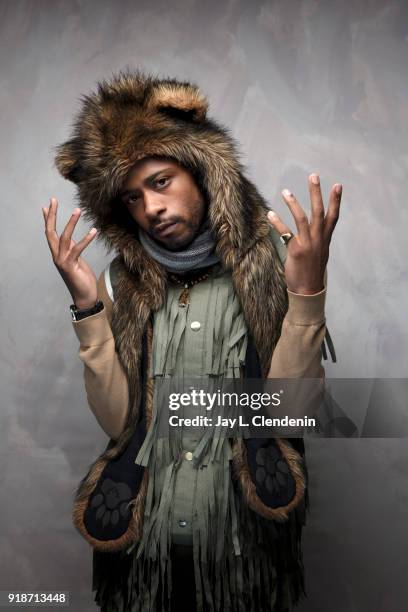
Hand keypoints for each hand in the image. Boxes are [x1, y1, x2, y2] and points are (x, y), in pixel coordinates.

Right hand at [42, 198, 98, 308]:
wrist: (84, 296)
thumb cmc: (82, 278)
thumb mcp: (76, 260)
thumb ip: (72, 249)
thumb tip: (70, 238)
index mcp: (58, 253)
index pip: (50, 233)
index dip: (48, 219)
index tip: (47, 206)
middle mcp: (57, 256)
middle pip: (51, 232)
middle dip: (52, 216)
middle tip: (53, 200)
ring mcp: (62, 261)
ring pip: (64, 238)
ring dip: (71, 223)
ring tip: (77, 210)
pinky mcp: (70, 266)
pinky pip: (78, 249)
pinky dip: (86, 239)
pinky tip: (93, 231)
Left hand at [267, 174, 341, 294]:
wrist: (309, 290)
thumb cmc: (312, 272)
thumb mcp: (320, 254)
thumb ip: (318, 240)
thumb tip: (316, 232)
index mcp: (325, 239)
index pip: (333, 217)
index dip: (336, 201)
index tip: (337, 185)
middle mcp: (318, 240)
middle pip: (319, 212)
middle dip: (316, 193)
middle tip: (313, 176)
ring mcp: (308, 245)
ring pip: (302, 219)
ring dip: (294, 204)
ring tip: (286, 191)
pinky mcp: (296, 251)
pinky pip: (285, 234)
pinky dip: (277, 223)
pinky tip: (270, 214)